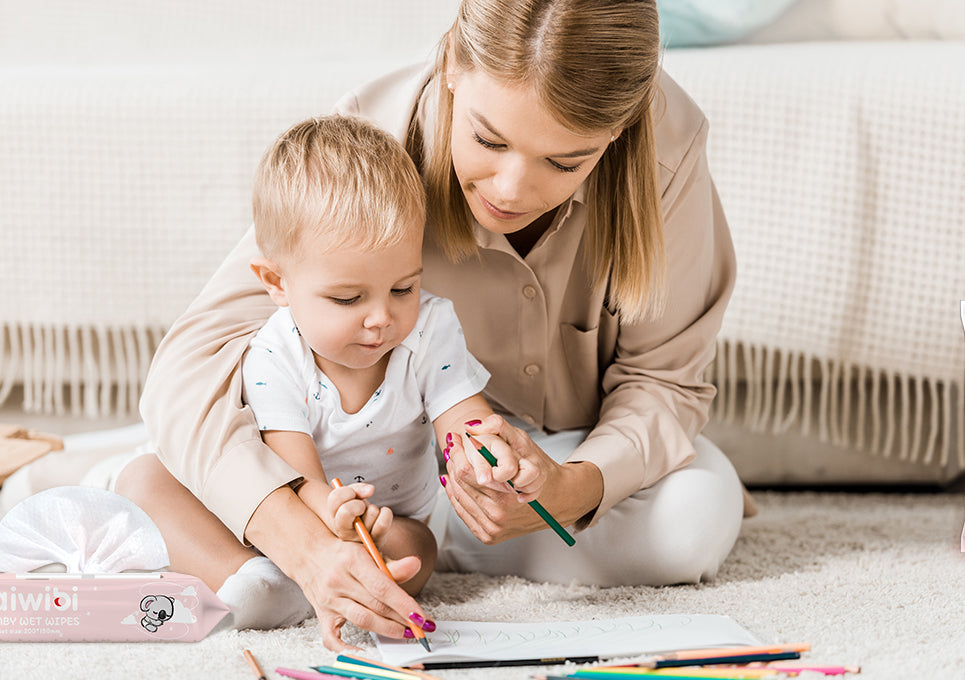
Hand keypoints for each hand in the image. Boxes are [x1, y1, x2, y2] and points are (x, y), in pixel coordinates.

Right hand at [245, 486, 430, 651]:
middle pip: (376, 605)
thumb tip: (416, 565)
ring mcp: (329, 600)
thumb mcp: (368, 550)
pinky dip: (346, 648)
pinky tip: (363, 651)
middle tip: (420, 627)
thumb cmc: (345, 552)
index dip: (404, 604)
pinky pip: (331, 638)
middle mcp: (339, 580)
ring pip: (361, 620)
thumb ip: (392, 563)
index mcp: (353, 560)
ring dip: (386, 629)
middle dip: (402, 619)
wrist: (310, 554)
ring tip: (405, 633)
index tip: (422, 617)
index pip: (383, 587)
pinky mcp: (322, 615)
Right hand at [326, 482, 393, 543]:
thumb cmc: (355, 508)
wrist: (363, 529)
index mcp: (334, 519)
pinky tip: (381, 514)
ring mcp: (360, 538)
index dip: (347, 492)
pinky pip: (383, 523)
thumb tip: (370, 490)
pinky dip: (386, 513)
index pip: (335, 500)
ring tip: (368, 514)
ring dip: (372, 508)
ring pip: (371, 511)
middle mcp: (344, 533)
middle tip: (361, 506)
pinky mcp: (376, 540)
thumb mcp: (351, 496)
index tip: (352, 494)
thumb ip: (356, 489)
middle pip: (346, 510)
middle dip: (357, 502)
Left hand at [440, 415, 565, 542]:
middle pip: (459, 484)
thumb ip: (498, 428)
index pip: (466, 471)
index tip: (455, 439)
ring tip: (455, 462)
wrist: (558, 501)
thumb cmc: (540, 470)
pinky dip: (457, 496)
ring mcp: (493, 528)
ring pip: (458, 499)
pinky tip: (456, 482)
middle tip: (453, 447)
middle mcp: (498, 515)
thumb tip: (471, 427)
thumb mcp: (523, 442)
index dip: (457, 452)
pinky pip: (463, 514)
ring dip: (453, 479)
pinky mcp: (489, 536)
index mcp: (506, 494)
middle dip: (453, 462)